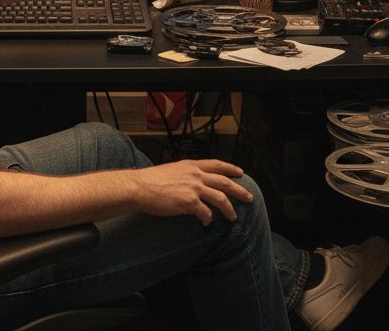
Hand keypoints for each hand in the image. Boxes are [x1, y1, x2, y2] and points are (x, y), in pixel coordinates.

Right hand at [135, 159, 253, 224]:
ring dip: (229, 210)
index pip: (216, 165)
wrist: (139, 187)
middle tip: (249, 198)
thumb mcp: (171, 170)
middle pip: (224, 182)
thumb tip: (192, 184)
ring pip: (221, 199)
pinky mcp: (189, 203)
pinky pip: (206, 213)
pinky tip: (207, 223)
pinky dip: (208, 219)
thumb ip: (185, 175)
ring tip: (233, 217)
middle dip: (239, 191)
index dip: (230, 168)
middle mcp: (195, 175)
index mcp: (190, 165)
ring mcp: (193, 188)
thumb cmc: (151, 181)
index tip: (240, 172)